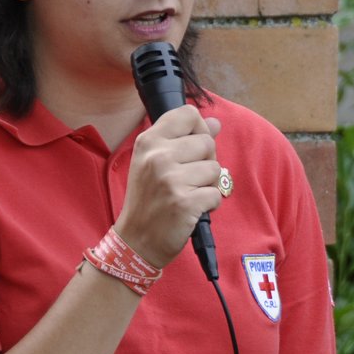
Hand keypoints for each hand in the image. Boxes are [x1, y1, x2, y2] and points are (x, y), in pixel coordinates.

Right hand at [115, 107, 221, 266]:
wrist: (136, 240)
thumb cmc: (148, 199)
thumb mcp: (156, 162)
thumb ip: (185, 139)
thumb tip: (215, 123)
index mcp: (149, 141)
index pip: (188, 114)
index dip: (199, 129)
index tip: (192, 147)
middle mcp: (158, 156)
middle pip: (207, 142)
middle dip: (205, 162)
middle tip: (187, 179)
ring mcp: (171, 180)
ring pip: (215, 169)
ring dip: (208, 184)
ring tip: (188, 194)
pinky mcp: (184, 203)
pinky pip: (216, 194)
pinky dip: (210, 204)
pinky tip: (192, 209)